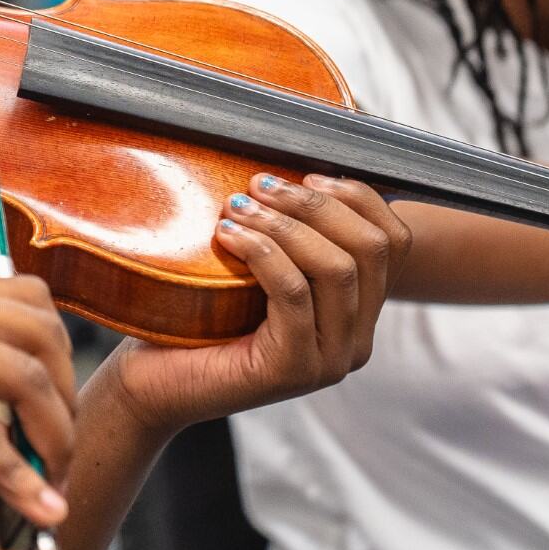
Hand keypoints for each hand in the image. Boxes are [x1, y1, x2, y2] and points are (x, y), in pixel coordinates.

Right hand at [0, 275, 77, 530]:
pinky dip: (16, 476)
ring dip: (55, 438)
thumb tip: (0, 452)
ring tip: (54, 486)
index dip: (60, 351)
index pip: (28, 297)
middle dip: (69, 398)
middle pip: (42, 333)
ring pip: (24, 377)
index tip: (58, 405)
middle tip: (61, 454)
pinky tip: (35, 509)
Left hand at [104, 173, 409, 434]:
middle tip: (261, 184)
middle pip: (371, 249)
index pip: (393, 241)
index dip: (356, 196)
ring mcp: (329, 360)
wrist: (155, 383)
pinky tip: (227, 235)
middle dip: (316, 204)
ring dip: (284, 224)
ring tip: (237, 206)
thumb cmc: (199, 319)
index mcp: (358, 312)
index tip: (304, 176)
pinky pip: (294, 293)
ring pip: (336, 268)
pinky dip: (262, 251)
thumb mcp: (257, 266)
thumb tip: (295, 167)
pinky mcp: (293, 370)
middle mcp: (355, 341)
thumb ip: (291, 232)